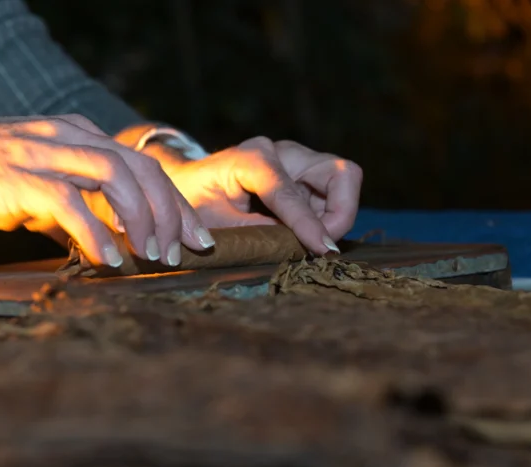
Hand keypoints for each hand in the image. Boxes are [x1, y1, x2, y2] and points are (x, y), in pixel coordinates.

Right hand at [0, 111, 213, 267]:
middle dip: (170, 211)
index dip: (174, 200)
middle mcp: (64, 136)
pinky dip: (95, 232)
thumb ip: (66, 205)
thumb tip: (96, 242)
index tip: (193, 236)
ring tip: (153, 256)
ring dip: (141, 219)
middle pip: (139, 167)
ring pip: (113, 176)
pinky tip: (109, 260)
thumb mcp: (30, 183)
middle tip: (185, 250)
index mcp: (73, 134)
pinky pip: (67, 202)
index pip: (141, 162)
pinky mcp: (13, 177)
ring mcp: (39, 153)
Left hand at [151, 136, 361, 255]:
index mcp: (252, 158)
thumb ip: (255, 234)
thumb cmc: (195, 202)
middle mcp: (282, 152)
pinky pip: (333, 196)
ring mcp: (297, 161)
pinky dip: (327, 218)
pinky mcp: (304, 177)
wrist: (188, 184)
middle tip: (322, 245)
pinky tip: (304, 235)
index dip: (309, 224)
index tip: (324, 250)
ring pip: (343, 183)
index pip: (289, 192)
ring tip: (308, 242)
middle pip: (339, 172)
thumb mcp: (216, 224)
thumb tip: (296, 248)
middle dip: (341, 212)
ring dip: (335, 217)